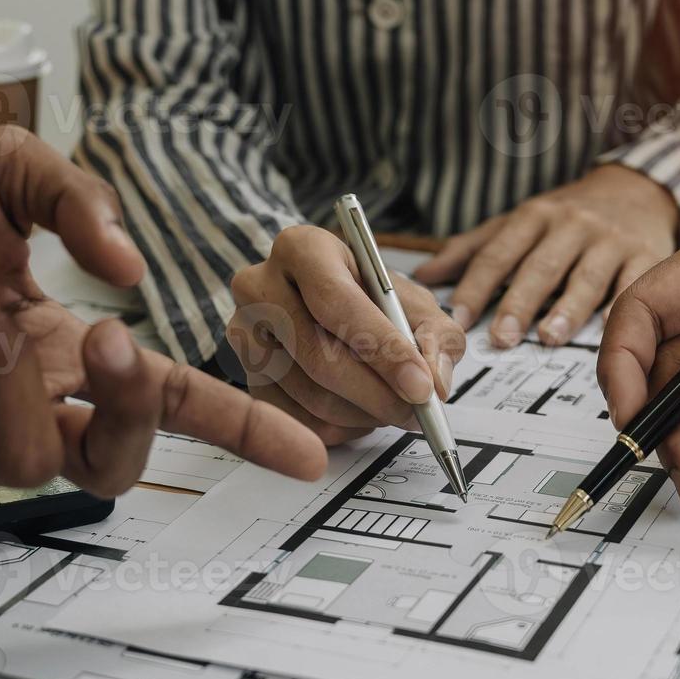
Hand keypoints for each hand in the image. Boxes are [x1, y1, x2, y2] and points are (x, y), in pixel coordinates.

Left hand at [0, 124, 327, 491]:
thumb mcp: (7, 166)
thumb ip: (81, 206)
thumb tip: (130, 270)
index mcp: (58, 342)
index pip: (164, 402)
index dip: (239, 432)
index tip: (309, 455)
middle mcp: (13, 393)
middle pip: (112, 465)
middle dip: (129, 407)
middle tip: (106, 335)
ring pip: (28, 460)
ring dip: (10, 368)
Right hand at [226, 225, 465, 445]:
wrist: (322, 306)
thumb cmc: (369, 299)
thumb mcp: (413, 301)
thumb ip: (435, 335)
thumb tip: (433, 382)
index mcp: (302, 249)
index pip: (338, 303)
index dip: (383, 349)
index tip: (421, 386)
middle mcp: (260, 286)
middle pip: (319, 357)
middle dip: (379, 394)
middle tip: (418, 413)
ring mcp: (244, 336)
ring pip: (310, 397)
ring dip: (364, 414)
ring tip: (391, 406)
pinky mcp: (245, 378)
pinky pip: (296, 422)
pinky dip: (341, 429)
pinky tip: (360, 412)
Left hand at [412, 165, 677, 348]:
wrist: (635, 190)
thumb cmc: (568, 215)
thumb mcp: (518, 222)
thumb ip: (472, 250)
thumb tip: (424, 276)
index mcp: (534, 217)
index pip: (498, 254)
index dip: (476, 287)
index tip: (458, 318)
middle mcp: (570, 225)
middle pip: (540, 267)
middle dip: (518, 303)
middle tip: (500, 336)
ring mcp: (610, 241)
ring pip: (585, 276)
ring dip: (567, 308)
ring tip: (549, 336)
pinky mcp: (645, 255)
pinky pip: (632, 282)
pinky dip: (621, 305)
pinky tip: (609, 327)